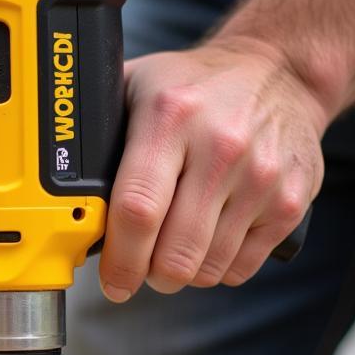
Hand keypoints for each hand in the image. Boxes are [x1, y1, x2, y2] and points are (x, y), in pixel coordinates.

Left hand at [99, 38, 326, 300]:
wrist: (281, 72)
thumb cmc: (198, 87)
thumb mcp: (140, 87)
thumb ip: (102, 139)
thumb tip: (63, 201)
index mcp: (171, 116)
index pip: (137, 209)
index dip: (120, 260)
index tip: (112, 281)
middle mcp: (221, 146)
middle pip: (174, 254)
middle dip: (150, 275)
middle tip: (144, 266)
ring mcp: (261, 177)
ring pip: (207, 269)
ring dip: (184, 273)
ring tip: (177, 246)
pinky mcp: (290, 202)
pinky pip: (241, 269)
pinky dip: (219, 268)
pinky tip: (212, 239)